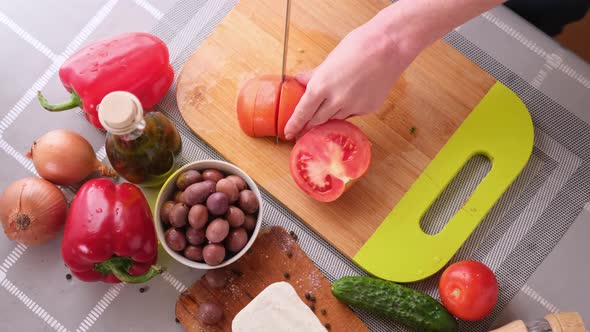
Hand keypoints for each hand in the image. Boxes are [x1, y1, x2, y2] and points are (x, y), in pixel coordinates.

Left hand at [283, 22, 414, 139]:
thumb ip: (314, 75)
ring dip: (327, 119)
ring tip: (323, 116)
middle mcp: (336, 101)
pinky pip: (352, 114)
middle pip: (317, 121)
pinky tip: (349, 100)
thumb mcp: (330, 59)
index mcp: (322, 86)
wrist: (390, 47)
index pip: (302, 112)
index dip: (294, 125)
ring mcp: (354, 107)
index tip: (288, 133)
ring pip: (335, 119)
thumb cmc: (360, 45)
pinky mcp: (368, 108)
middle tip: (302, 131)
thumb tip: (301, 81)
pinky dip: (346, 110)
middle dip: (308, 127)